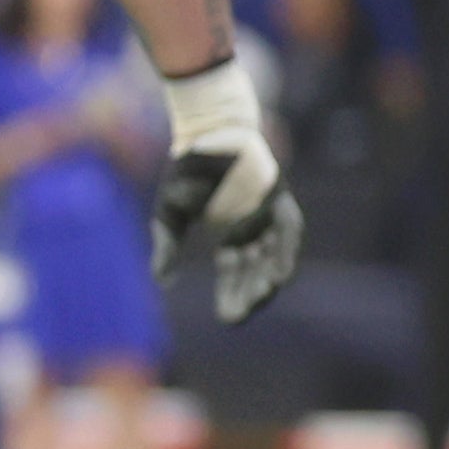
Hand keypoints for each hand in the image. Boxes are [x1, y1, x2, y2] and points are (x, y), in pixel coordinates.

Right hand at [150, 64, 303, 324]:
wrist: (206, 130)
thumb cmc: (188, 171)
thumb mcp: (171, 213)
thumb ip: (167, 245)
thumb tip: (161, 280)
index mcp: (232, 237)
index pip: (236, 275)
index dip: (233, 297)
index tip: (228, 318)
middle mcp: (255, 230)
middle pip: (259, 271)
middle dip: (251, 294)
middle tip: (241, 314)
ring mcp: (269, 214)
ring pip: (276, 255)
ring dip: (270, 277)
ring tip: (261, 297)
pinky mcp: (279, 197)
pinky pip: (288, 229)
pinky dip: (285, 251)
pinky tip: (278, 272)